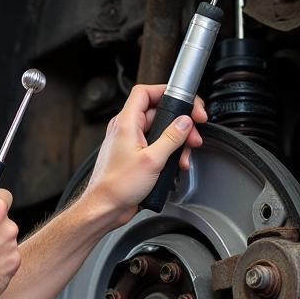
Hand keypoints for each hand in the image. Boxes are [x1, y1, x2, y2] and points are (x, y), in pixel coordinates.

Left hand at [83, 84, 207, 225]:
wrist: (106, 207)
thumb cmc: (117, 186)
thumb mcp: (152, 160)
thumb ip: (171, 138)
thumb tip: (185, 121)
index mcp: (126, 122)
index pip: (145, 92)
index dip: (166, 91)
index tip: (184, 101)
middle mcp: (127, 129)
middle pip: (158, 113)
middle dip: (179, 122)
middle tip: (193, 132)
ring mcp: (130, 142)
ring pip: (160, 132)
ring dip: (176, 141)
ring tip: (185, 155)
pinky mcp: (135, 156)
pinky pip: (156, 146)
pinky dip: (168, 153)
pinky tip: (175, 165)